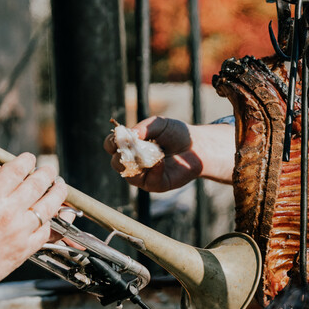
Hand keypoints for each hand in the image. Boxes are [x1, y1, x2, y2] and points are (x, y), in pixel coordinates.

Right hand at [0, 152, 66, 295]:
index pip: (17, 169)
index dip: (27, 160)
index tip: (30, 159)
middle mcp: (8, 212)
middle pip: (38, 183)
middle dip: (47, 172)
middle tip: (49, 169)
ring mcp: (20, 231)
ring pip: (50, 205)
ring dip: (58, 192)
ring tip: (60, 186)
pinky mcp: (25, 249)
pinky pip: (48, 230)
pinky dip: (56, 220)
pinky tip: (57, 214)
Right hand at [103, 117, 235, 191]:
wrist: (197, 146)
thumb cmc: (176, 134)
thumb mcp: (160, 124)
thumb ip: (145, 127)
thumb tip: (131, 134)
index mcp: (130, 145)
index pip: (111, 145)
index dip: (111, 142)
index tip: (118, 136)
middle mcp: (133, 161)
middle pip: (116, 163)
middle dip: (121, 155)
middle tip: (131, 147)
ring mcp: (144, 174)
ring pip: (129, 175)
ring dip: (136, 163)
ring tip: (148, 153)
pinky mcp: (156, 184)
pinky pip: (148, 181)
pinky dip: (154, 170)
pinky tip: (161, 161)